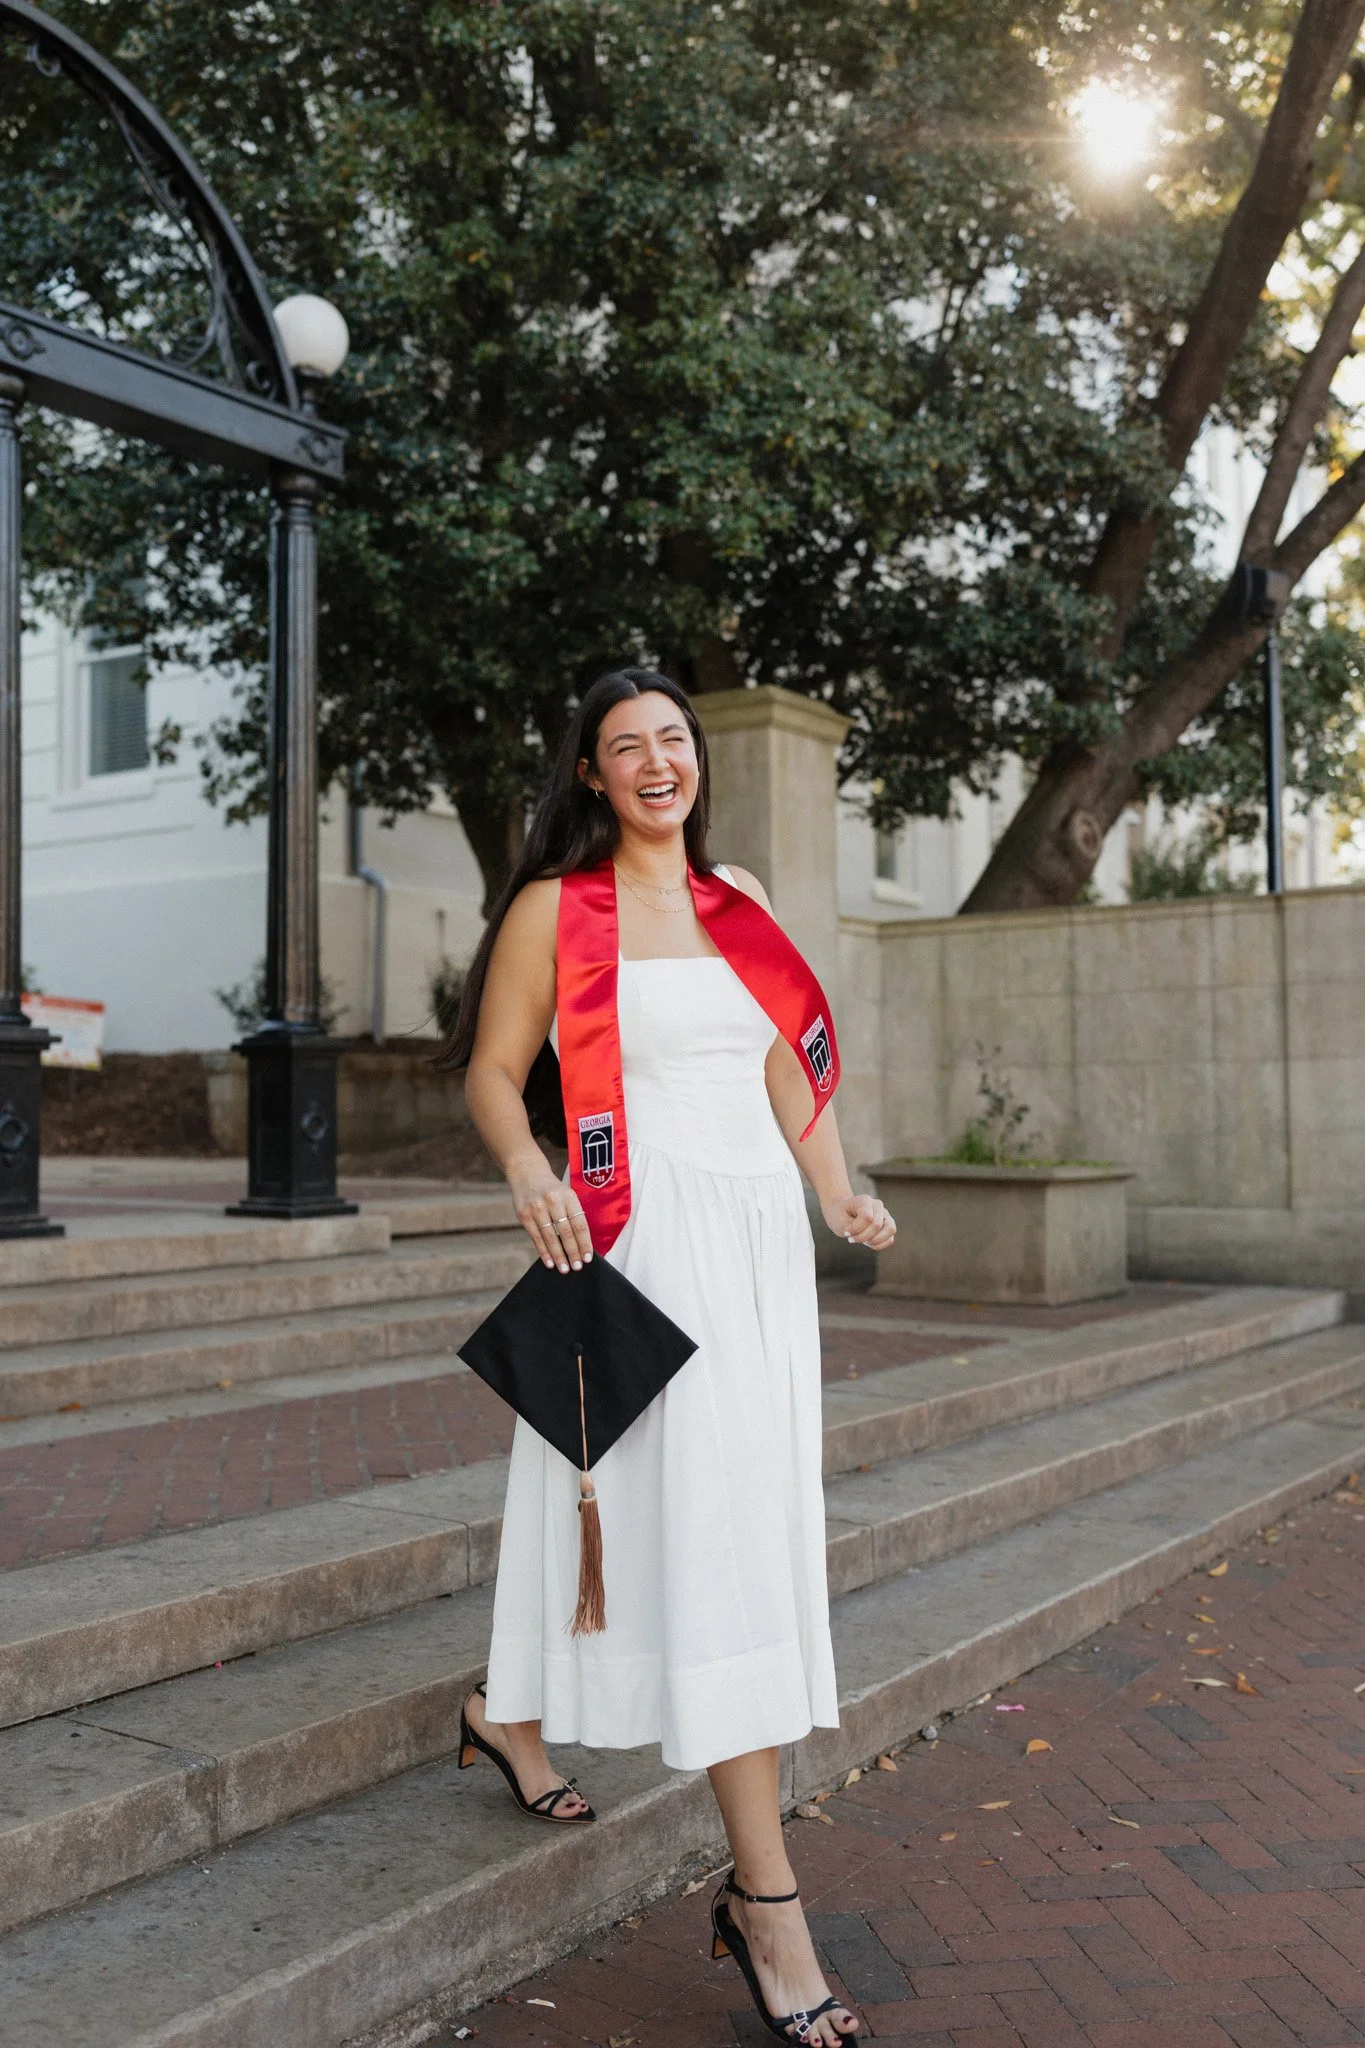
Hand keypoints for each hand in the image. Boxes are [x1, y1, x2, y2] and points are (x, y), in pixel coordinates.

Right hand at [507, 1156, 593, 1271]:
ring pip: (551, 1237)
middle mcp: (553, 1201)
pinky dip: (544, 1252)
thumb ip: (573, 1214)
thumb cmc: (551, 1189)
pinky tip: (550, 1262)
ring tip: (564, 1268)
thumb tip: (582, 1243)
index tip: (588, 1257)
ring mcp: (537, 1208)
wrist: (527, 1172)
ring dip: (559, 1256)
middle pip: (566, 1232)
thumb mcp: (566, 1194)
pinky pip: (536, 1237)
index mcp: (568, 1196)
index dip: (584, 1242)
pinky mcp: (524, 1214)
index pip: (579, 1224)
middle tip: (577, 1267)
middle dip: (573, 1252)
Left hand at [822, 1190, 895, 1250]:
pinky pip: (890, 1239)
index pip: (867, 1217)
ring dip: (874, 1240)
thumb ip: (855, 1228)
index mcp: (865, 1200)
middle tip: (851, 1238)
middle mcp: (878, 1205)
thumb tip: (873, 1237)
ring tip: (863, 1241)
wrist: (841, 1213)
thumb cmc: (840, 1217)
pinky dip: (879, 1245)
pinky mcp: (888, 1225)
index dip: (856, 1229)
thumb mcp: (840, 1222)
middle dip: (862, 1237)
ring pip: (890, 1229)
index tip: (846, 1232)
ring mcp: (885, 1215)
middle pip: (877, 1225)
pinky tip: (867, 1243)